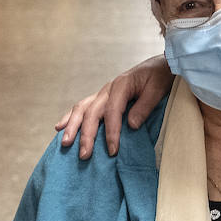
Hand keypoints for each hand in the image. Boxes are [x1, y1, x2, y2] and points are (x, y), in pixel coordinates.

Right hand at [54, 56, 172, 158]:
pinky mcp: (102, 97)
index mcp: (121, 85)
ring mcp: (103, 92)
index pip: (112, 112)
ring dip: (72, 127)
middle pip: (92, 112)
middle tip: (84, 155)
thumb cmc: (160, 77)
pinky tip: (60, 127)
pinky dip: (70, 117)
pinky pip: (82, 107)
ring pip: (82, 109)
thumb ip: (144, 107)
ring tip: (65, 144)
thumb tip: (130, 125)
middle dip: (86, 135)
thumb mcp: (157, 90)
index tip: (113, 151)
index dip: (111, 132)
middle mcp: (108, 89)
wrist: (160, 65)